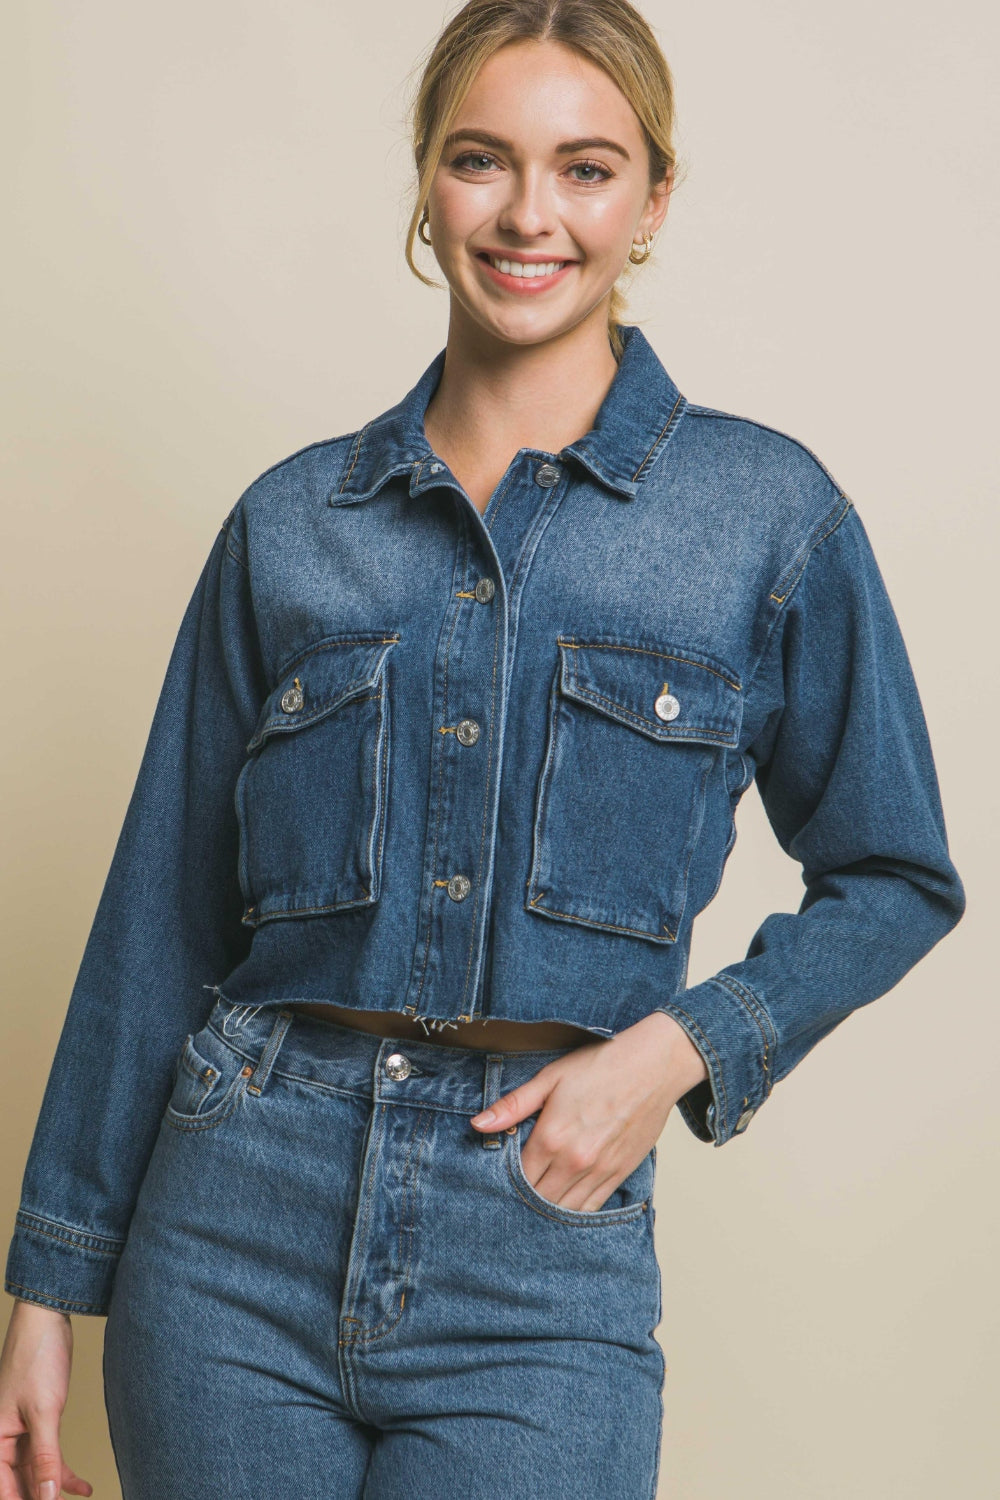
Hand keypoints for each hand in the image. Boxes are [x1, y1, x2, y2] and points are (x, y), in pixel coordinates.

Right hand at [0, 1299, 92, 1499]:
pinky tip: (83, 1487)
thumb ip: (46, 1457)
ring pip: (35, 1473)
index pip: (4, 1489)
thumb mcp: (43, 1412)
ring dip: (53, 1488)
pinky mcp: (38, 1423)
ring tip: (74, 1499)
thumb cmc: (35, 1358)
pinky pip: (48, 1456)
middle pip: (19, 1484)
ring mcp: (21, 1433)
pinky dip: (64, 1472)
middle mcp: (4, 1441)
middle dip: (39, 1498)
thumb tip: (46, 1497)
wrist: (47, 1320)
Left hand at [470, 1011, 709, 1211]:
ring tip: (535, 1205)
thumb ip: (513, 1105)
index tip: (497, 1180)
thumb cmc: (600, 1066)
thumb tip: (478, 1124)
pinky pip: (592, 1208)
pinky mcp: (619, 1174)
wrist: (652, 1067)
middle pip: (538, 1200)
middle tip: (512, 1197)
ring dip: (548, 1210)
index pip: (517, 1177)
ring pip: (564, 1210)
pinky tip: (565, 1207)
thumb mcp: (550, 1077)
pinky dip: (576, 1212)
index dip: (504, 1181)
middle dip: (523, 1200)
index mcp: (552, 1137)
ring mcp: (599, 1171)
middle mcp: (574, 1161)